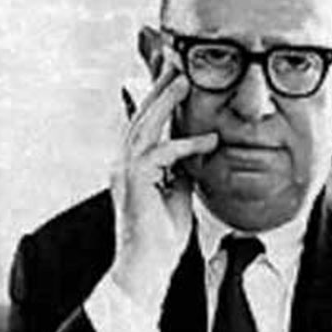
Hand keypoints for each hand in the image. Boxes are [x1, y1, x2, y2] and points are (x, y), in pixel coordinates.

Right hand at [109, 67, 217, 311]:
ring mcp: (125, 171)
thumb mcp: (177, 193)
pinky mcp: (135, 183)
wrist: (145, 269)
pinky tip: (208, 140)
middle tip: (176, 61)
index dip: (153, 95)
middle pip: (141, 115)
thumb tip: (196, 149)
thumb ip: (181, 169)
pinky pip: (161, 155)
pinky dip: (185, 145)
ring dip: (166, 101)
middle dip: (158, 86)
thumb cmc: (161, 236)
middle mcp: (124, 162)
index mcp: (132, 164)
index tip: (169, 72)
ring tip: (185, 79)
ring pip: (145, 126)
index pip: (142, 122)